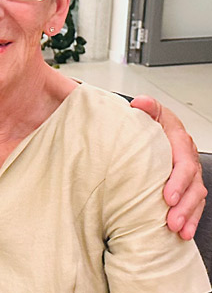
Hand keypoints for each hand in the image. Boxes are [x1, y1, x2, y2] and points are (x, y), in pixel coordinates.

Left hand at [131, 95, 205, 239]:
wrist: (157, 128)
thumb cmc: (153, 123)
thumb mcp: (150, 111)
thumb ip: (147, 106)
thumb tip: (139, 103)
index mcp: (180, 142)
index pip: (183, 164)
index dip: (178, 182)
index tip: (167, 197)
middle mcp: (189, 159)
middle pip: (193, 186)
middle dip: (184, 206)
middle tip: (171, 220)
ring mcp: (191, 174)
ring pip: (196, 198)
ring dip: (189, 216)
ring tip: (178, 230)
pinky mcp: (189, 186)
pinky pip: (195, 204)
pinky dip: (191, 219)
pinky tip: (184, 233)